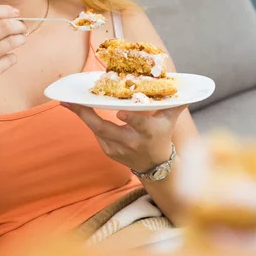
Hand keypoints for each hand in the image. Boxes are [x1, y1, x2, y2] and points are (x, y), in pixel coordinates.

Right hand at [0, 5, 25, 112]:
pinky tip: (9, 58)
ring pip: (10, 41)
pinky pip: (10, 59)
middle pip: (2, 25)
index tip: (15, 12)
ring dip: (20, 39)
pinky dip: (13, 57)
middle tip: (22, 27)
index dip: (5, 10)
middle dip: (17, 24)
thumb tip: (4, 16)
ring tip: (21, 39)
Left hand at [61, 103, 187, 172]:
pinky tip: (76, 108)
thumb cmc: (161, 136)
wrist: (154, 166)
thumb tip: (188, 89)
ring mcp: (117, 148)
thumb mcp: (169, 121)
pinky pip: (96, 132)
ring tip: (67, 102)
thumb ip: (174, 104)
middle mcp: (131, 142)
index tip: (120, 112)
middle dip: (87, 115)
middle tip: (71, 101)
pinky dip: (87, 120)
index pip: (140, 125)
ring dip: (81, 115)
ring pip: (97, 130)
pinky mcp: (109, 151)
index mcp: (148, 133)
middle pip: (106, 128)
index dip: (131, 119)